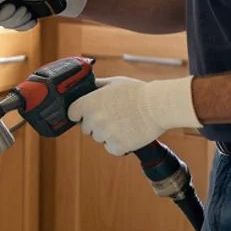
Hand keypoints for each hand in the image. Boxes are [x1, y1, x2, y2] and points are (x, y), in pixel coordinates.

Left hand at [67, 75, 201, 155]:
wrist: (158, 106)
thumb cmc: (137, 92)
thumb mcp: (113, 82)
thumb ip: (95, 87)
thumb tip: (84, 87)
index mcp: (89, 103)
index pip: (72, 114)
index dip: (80, 113)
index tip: (89, 112)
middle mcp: (94, 120)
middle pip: (86, 128)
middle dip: (96, 124)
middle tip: (113, 116)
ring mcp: (105, 135)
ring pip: (99, 138)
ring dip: (108, 134)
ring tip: (124, 123)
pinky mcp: (117, 146)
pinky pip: (111, 148)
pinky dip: (118, 144)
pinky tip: (128, 132)